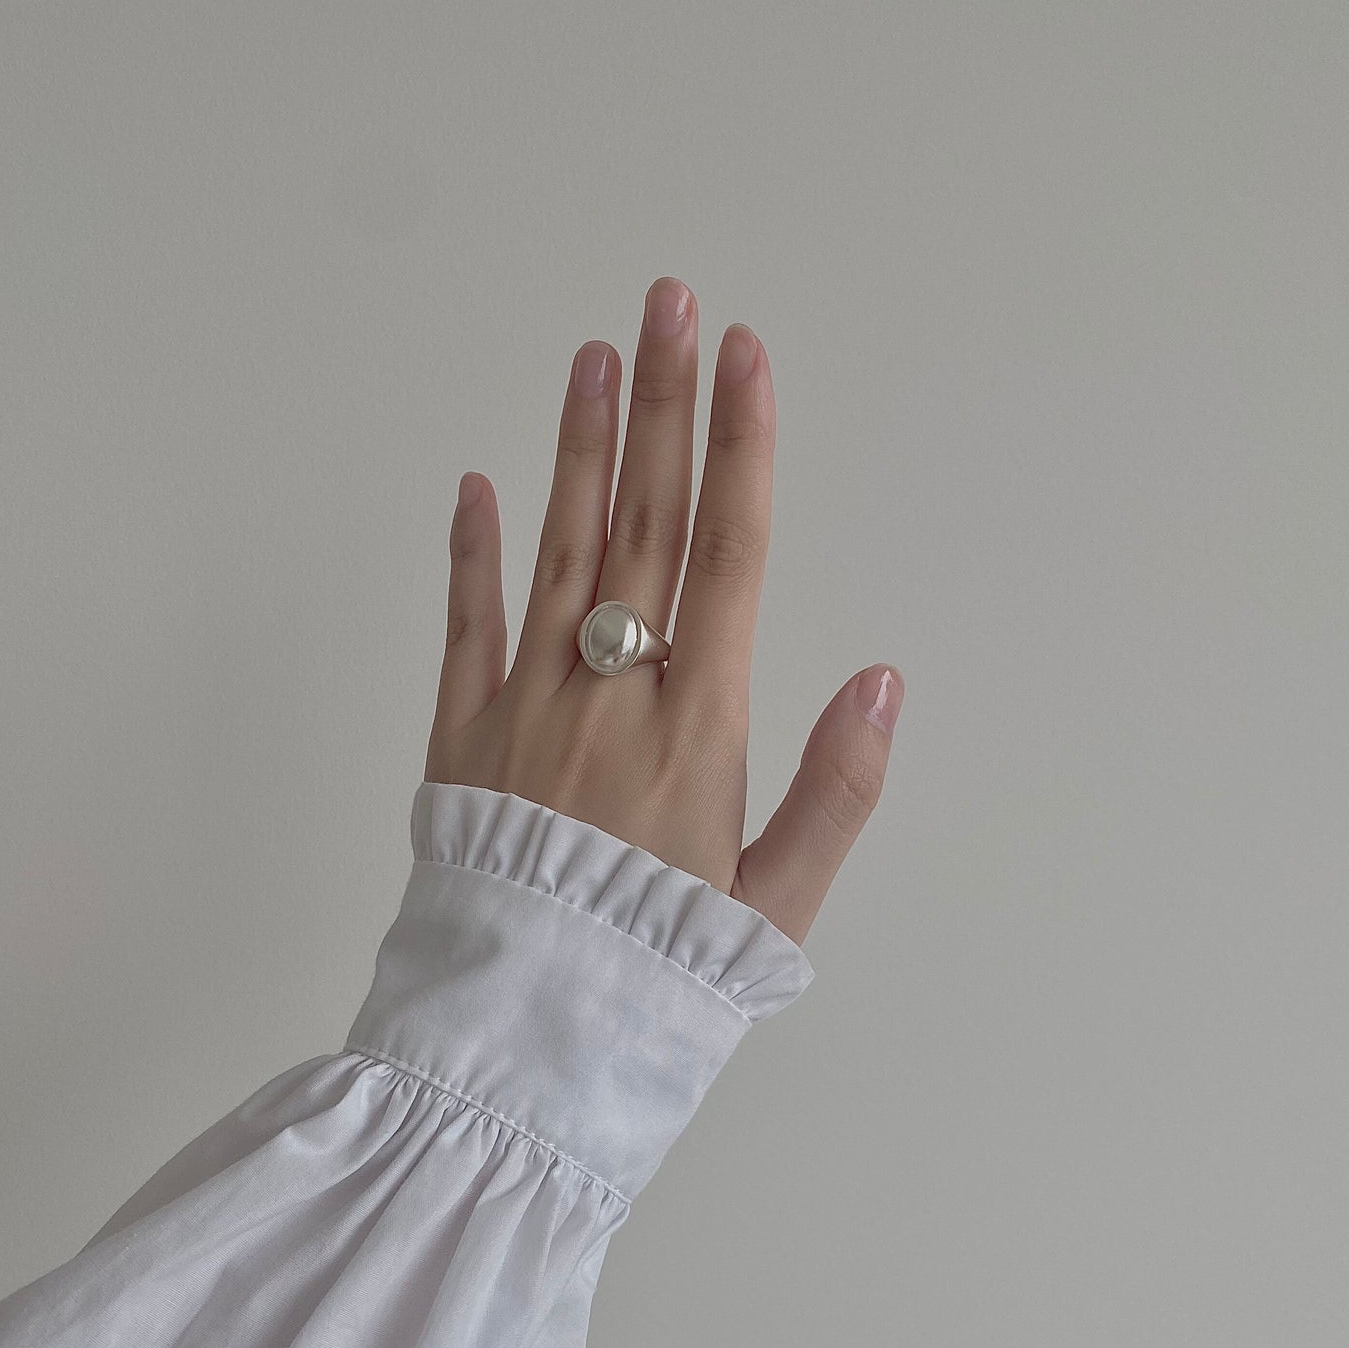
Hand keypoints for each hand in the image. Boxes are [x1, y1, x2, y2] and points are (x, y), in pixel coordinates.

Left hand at [422, 277, 902, 946]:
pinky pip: (466, 629)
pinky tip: (479, 484)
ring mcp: (527, 709)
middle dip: (663, 405)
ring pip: (560, 553)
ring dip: (578, 447)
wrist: (523, 1045)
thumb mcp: (778, 905)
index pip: (729, 555)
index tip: (746, 356)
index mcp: (697, 728)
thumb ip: (838, 791)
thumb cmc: (662, 976)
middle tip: (670, 302)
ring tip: (595, 354)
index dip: (741, 448)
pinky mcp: (462, 740)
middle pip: (644, 524)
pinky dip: (472, 554)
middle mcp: (611, 695)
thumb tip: (886, 682)